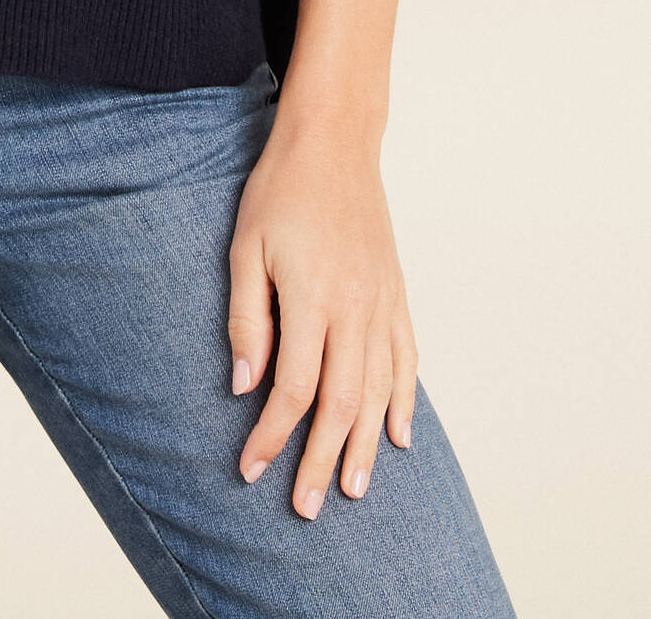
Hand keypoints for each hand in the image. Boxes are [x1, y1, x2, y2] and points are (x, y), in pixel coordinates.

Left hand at [225, 104, 417, 516]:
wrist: (333, 142)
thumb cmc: (280, 191)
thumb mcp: (245, 248)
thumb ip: (247, 319)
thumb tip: (244, 386)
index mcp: (313, 298)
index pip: (295, 389)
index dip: (272, 435)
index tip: (251, 468)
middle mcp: (356, 307)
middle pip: (343, 405)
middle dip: (322, 461)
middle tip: (305, 507)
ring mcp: (382, 301)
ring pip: (379, 391)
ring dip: (366, 446)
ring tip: (352, 490)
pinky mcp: (396, 292)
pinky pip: (406, 358)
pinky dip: (404, 400)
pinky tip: (399, 434)